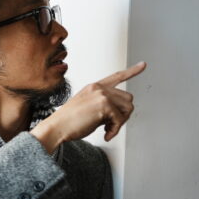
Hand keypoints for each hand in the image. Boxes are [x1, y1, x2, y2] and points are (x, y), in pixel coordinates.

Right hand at [31, 62, 146, 152]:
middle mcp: (99, 88)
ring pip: (128, 108)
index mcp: (94, 87)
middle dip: (124, 114)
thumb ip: (102, 105)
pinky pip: (120, 119)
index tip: (143, 65)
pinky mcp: (103, 105)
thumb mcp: (87, 108)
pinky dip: (115, 130)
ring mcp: (101, 95)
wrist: (56, 127)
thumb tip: (118, 114)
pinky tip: (106, 134)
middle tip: (112, 125)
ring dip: (120, 122)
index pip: (117, 76)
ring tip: (107, 129)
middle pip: (128, 98)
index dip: (132, 71)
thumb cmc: (68, 122)